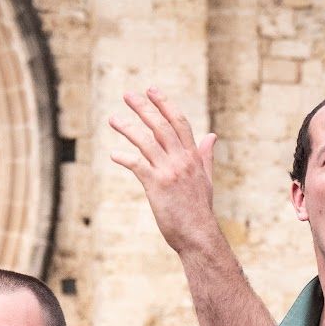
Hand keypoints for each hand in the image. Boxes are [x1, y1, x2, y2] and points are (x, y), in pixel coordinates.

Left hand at [109, 87, 221, 254]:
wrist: (199, 236)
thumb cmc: (199, 211)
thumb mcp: (206, 180)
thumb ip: (205, 156)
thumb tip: (211, 135)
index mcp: (193, 157)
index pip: (179, 122)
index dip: (165, 104)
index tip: (152, 90)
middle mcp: (181, 160)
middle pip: (161, 126)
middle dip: (144, 108)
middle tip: (128, 95)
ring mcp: (169, 172)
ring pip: (146, 142)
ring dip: (128, 128)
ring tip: (113, 119)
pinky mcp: (157, 186)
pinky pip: (138, 165)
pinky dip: (125, 157)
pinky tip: (114, 154)